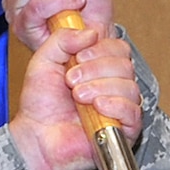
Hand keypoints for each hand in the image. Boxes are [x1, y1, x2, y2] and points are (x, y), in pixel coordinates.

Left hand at [7, 26, 140, 169]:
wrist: (35, 138)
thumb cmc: (40, 105)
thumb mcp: (44, 61)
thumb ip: (62, 39)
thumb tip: (91, 32)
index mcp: (98, 68)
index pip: (118, 48)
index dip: (100, 48)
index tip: (78, 56)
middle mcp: (112, 86)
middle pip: (125, 65)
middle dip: (96, 69)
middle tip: (72, 80)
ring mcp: (119, 108)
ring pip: (129, 86)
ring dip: (101, 87)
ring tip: (78, 96)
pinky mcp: (124, 130)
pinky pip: (134, 112)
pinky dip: (116, 105)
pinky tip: (98, 106)